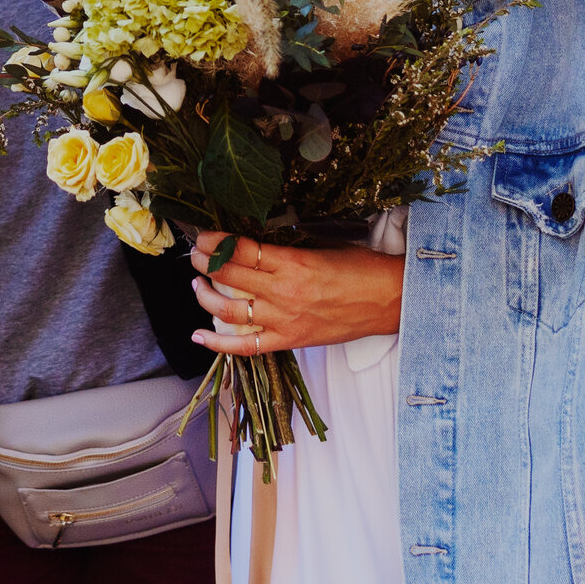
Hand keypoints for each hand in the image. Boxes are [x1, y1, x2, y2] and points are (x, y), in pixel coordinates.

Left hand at [187, 231, 403, 356]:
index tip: (204, 236)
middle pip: (229, 275)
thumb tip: (252, 243)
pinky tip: (199, 335)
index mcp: (293, 262)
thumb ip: (287, 249)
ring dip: (206, 295)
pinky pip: (246, 347)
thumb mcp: (321, 247)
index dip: (216, 241)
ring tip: (197, 283)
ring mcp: (284, 319)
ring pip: (229, 310)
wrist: (390, 300)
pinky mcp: (290, 341)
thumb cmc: (360, 269)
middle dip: (205, 262)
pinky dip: (219, 343)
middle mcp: (284, 291)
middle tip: (195, 255)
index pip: (242, 249)